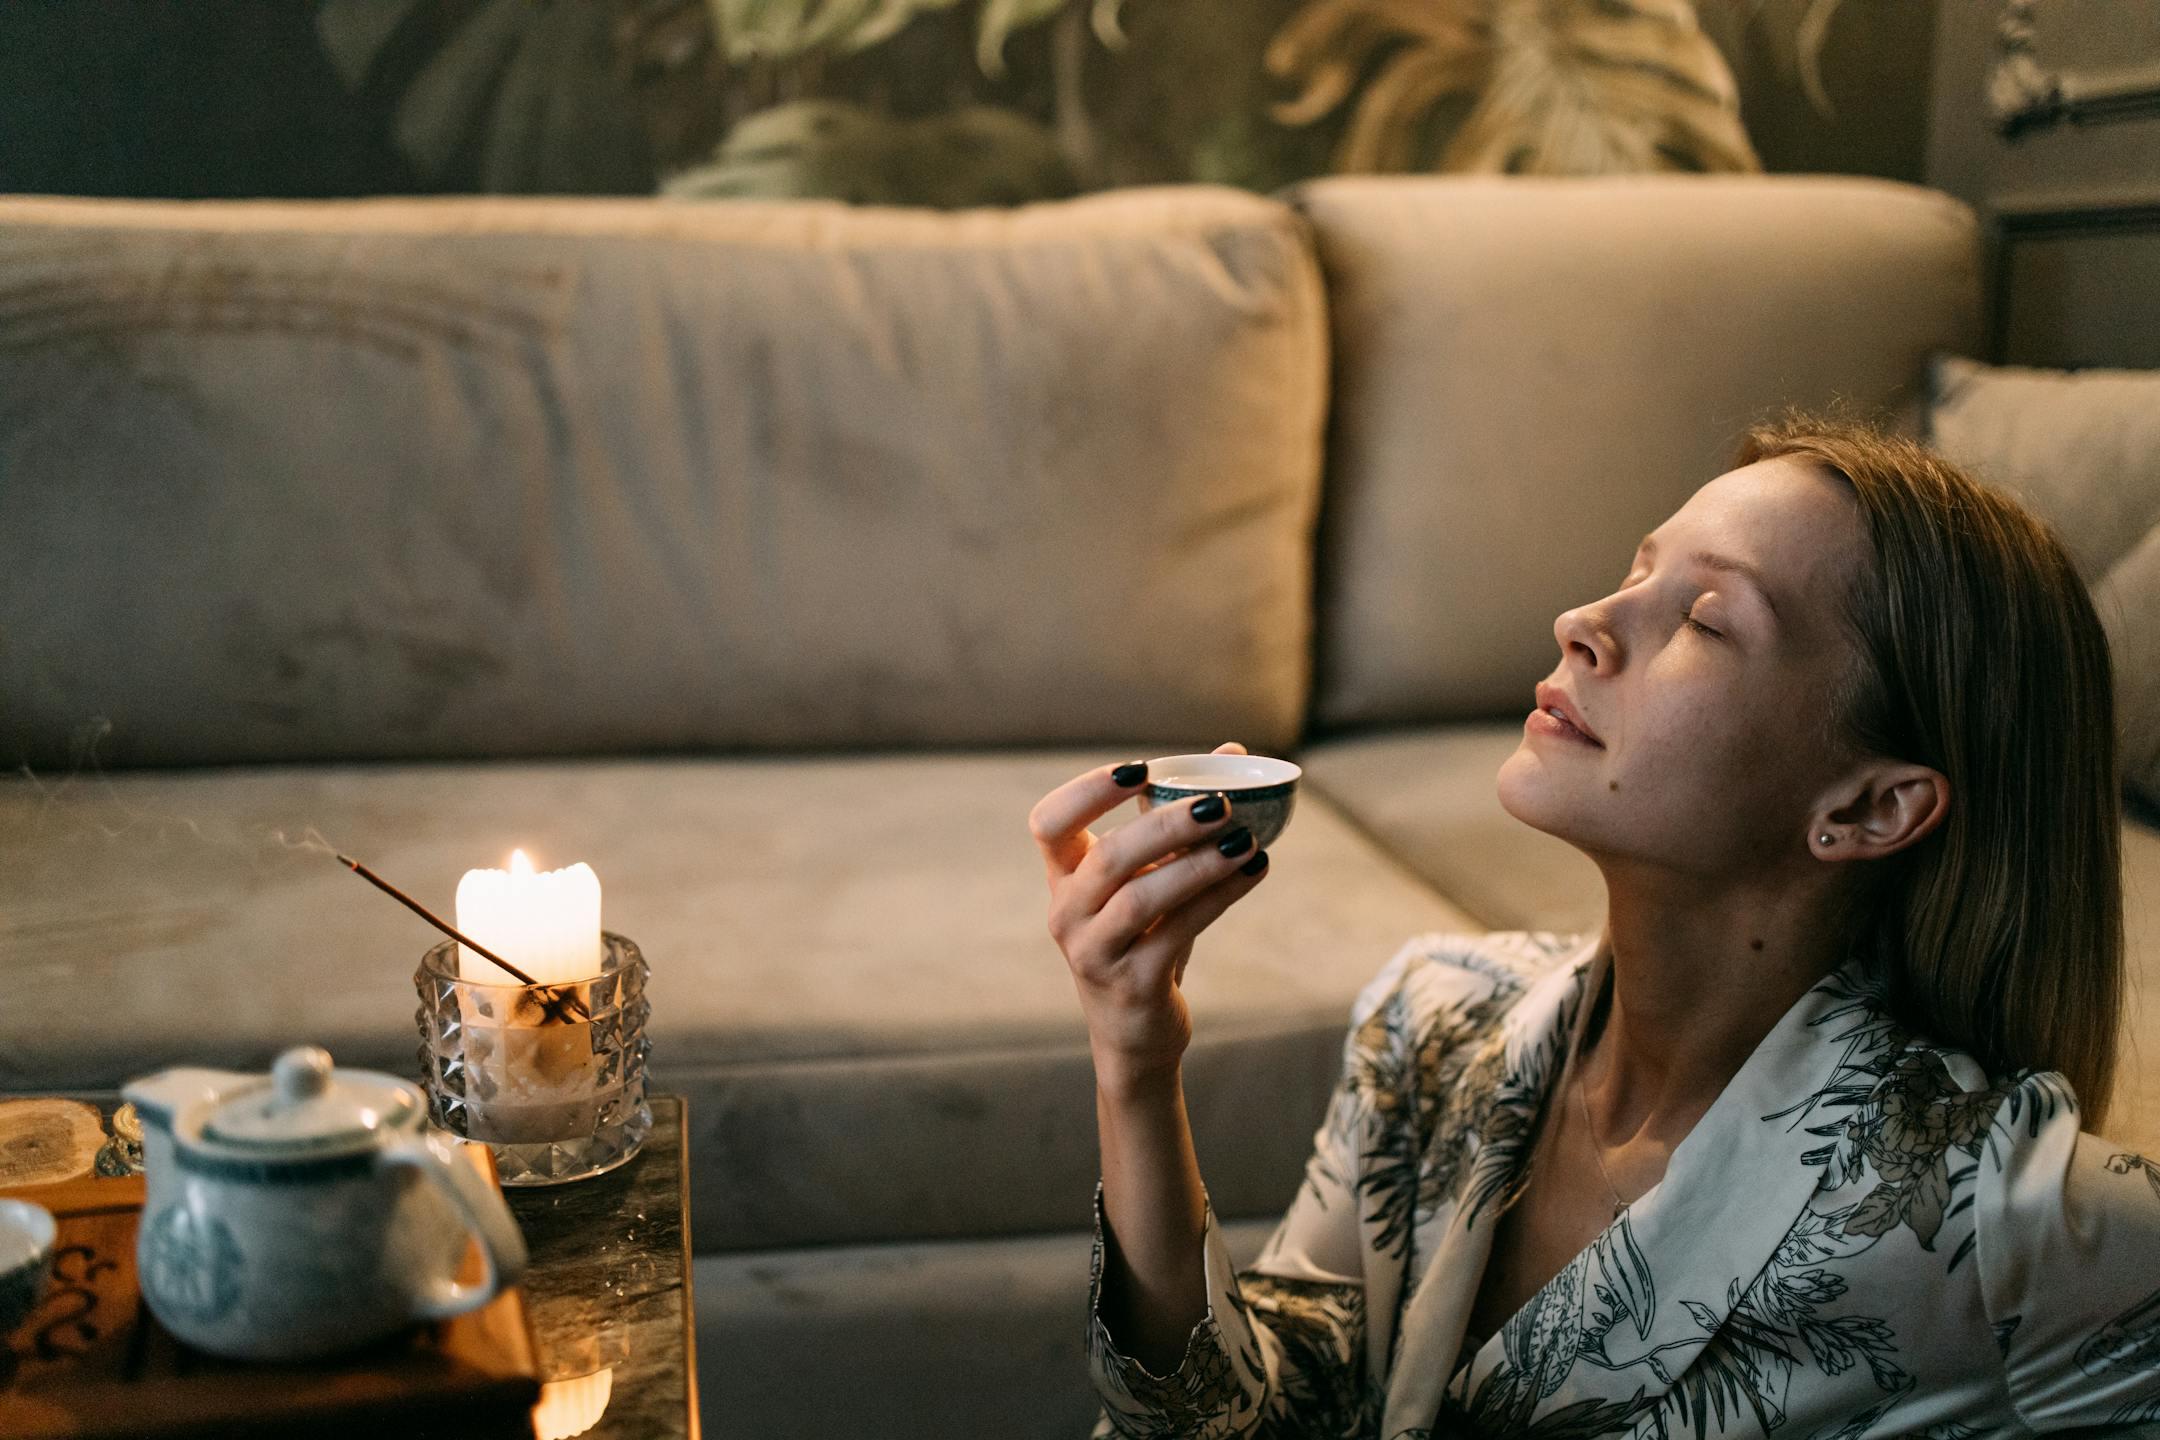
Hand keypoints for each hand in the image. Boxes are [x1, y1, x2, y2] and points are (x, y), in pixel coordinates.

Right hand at [1029, 743, 1270, 1095]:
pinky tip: (1254, 871)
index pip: (1049, 823)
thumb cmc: (1144, 938)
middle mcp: (1067, 913)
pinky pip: (1178, 931)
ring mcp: (1094, 953)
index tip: (1141, 769)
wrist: (1135, 1031)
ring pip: (1143, 898)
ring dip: (1199, 865)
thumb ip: (1178, 818)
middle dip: (1166, 824)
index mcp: (1063, 878)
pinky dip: (1220, 897)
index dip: (1088, 791)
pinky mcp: (1131, 984)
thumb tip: (1232, 752)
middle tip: (1220, 804)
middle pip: (1108, 857)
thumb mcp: (1151, 878)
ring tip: (1246, 840)